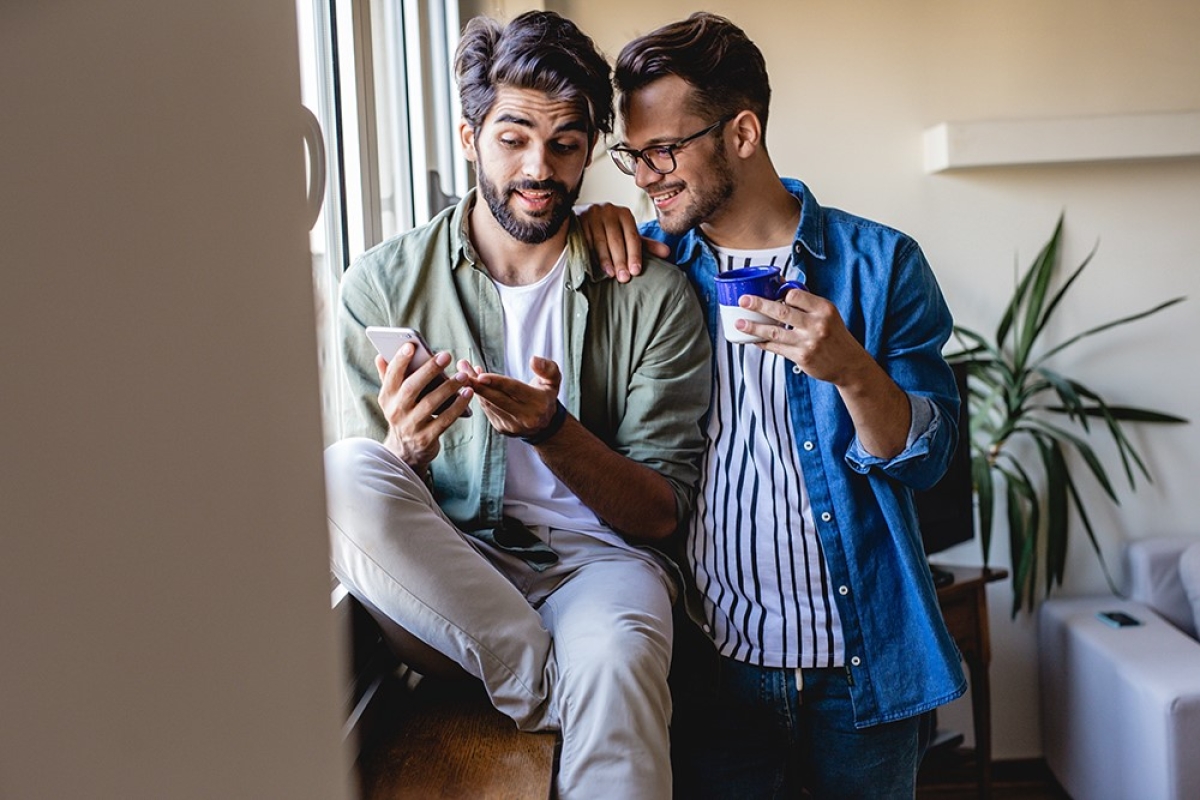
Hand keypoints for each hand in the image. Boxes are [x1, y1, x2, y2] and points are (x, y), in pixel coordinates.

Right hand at [376, 344, 472, 468]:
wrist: (405, 452)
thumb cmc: (403, 415)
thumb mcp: (392, 399)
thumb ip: (388, 377)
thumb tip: (381, 356)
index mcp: (387, 398)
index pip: (391, 376)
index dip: (399, 361)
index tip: (411, 346)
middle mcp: (396, 412)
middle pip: (411, 388)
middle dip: (428, 370)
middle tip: (445, 355)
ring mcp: (411, 426)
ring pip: (430, 404)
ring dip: (448, 388)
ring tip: (463, 375)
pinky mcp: (426, 438)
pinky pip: (444, 420)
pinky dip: (457, 406)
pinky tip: (467, 394)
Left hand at [459, 356, 561, 437]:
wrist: (544, 424)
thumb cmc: (546, 395)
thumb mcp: (554, 380)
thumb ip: (547, 368)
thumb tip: (534, 360)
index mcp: (538, 403)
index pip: (514, 390)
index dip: (497, 382)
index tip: (479, 374)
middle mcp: (525, 417)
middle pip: (497, 399)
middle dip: (477, 385)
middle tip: (462, 370)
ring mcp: (512, 425)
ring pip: (489, 404)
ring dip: (475, 388)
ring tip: (464, 371)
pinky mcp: (502, 428)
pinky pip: (487, 410)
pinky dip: (479, 396)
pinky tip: (474, 383)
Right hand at [577, 202, 669, 282]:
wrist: (582, 218)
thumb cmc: (609, 231)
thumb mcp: (627, 236)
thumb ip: (646, 245)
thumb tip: (667, 253)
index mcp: (624, 214)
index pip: (632, 236)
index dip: (635, 255)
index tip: (636, 272)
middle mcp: (609, 210)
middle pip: (616, 239)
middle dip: (621, 260)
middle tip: (624, 278)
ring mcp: (592, 214)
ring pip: (600, 240)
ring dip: (606, 259)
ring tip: (611, 275)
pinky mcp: (578, 220)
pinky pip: (585, 240)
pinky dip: (590, 254)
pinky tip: (594, 266)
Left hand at [738, 289, 873, 385]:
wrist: (848, 364)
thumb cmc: (834, 334)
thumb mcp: (827, 313)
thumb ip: (806, 303)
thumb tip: (779, 285)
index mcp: (823, 309)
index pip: (795, 295)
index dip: (780, 293)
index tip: (767, 291)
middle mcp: (817, 324)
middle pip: (781, 311)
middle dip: (759, 304)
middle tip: (743, 300)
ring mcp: (808, 342)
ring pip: (774, 332)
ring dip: (754, 327)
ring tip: (739, 323)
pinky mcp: (802, 357)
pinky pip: (776, 348)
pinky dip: (763, 343)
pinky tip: (753, 340)